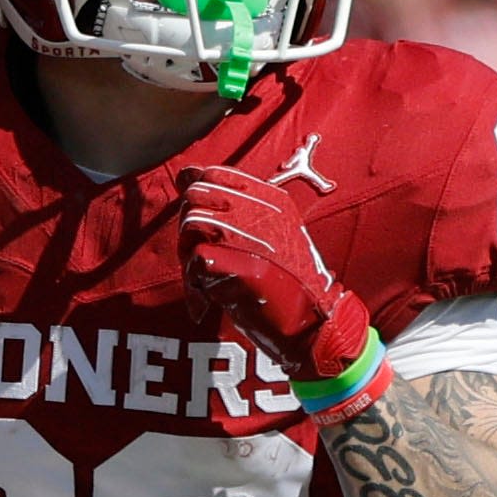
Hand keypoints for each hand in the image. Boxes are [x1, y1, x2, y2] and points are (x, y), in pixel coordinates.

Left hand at [172, 163, 375, 384]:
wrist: (311, 324)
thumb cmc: (282, 282)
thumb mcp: (262, 233)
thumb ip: (225, 203)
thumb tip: (185, 172)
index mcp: (272, 198)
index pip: (213, 173)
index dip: (197, 200)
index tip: (205, 229)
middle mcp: (263, 210)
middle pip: (195, 197)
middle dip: (189, 229)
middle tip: (203, 259)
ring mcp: (252, 235)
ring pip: (191, 225)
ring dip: (189, 258)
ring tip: (209, 280)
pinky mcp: (240, 264)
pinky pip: (194, 260)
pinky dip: (195, 283)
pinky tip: (212, 297)